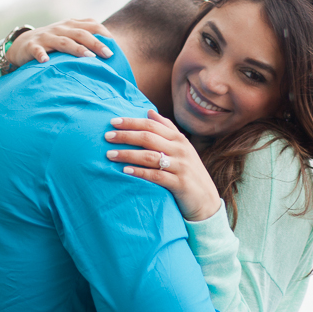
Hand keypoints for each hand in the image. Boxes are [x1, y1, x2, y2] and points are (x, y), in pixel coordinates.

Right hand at [7, 19, 111, 66]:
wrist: (23, 43)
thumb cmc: (53, 42)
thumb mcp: (69, 36)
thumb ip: (86, 38)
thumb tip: (111, 51)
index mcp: (71, 25)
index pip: (91, 25)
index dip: (103, 33)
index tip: (115, 45)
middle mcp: (60, 28)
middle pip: (80, 34)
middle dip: (96, 43)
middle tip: (109, 54)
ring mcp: (46, 37)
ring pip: (63, 42)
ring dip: (76, 49)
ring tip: (89, 57)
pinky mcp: (32, 46)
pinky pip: (38, 50)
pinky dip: (42, 54)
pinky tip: (46, 61)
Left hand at [105, 110, 221, 221]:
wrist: (206, 200)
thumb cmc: (189, 171)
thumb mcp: (182, 148)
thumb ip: (167, 129)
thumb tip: (149, 111)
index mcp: (179, 139)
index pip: (152, 125)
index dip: (132, 122)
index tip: (113, 122)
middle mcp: (180, 150)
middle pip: (148, 138)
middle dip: (126, 136)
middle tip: (107, 136)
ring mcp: (181, 166)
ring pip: (150, 156)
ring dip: (128, 154)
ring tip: (110, 154)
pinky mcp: (179, 183)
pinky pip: (156, 176)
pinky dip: (139, 172)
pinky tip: (125, 171)